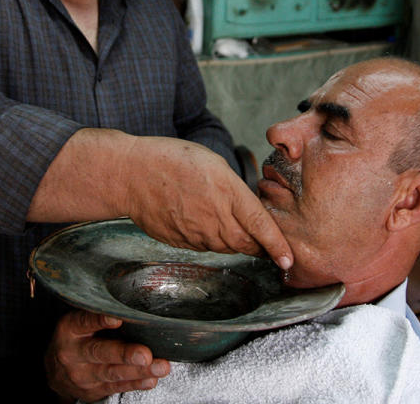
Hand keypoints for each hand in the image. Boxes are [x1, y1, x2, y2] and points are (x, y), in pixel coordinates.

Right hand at [46, 310, 169, 402]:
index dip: (100, 320)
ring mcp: (83, 374)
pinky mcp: (93, 390)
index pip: (84, 322)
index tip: (117, 319)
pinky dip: (136, 383)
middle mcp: (73, 353)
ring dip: (139, 371)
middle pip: (100, 352)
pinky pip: (117, 387)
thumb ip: (100, 314)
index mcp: (70, 329)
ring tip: (159, 366)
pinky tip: (150, 379)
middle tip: (145, 354)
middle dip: (125, 354)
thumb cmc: (77, 338)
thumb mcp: (79, 322)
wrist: (56, 371)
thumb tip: (135, 305)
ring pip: (112, 373)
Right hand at [123, 136, 292, 268]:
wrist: (131, 175)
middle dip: (259, 246)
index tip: (288, 261)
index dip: (277, 246)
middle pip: (246, 244)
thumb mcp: (212, 163)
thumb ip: (234, 189)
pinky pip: (205, 246)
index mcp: (227, 192)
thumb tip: (246, 209)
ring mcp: (196, 233)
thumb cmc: (171, 160)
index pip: (261, 226)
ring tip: (226, 222)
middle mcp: (214, 217)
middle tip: (265, 243)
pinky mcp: (181, 242)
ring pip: (226, 247)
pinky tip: (202, 222)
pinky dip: (211, 240)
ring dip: (234, 241)